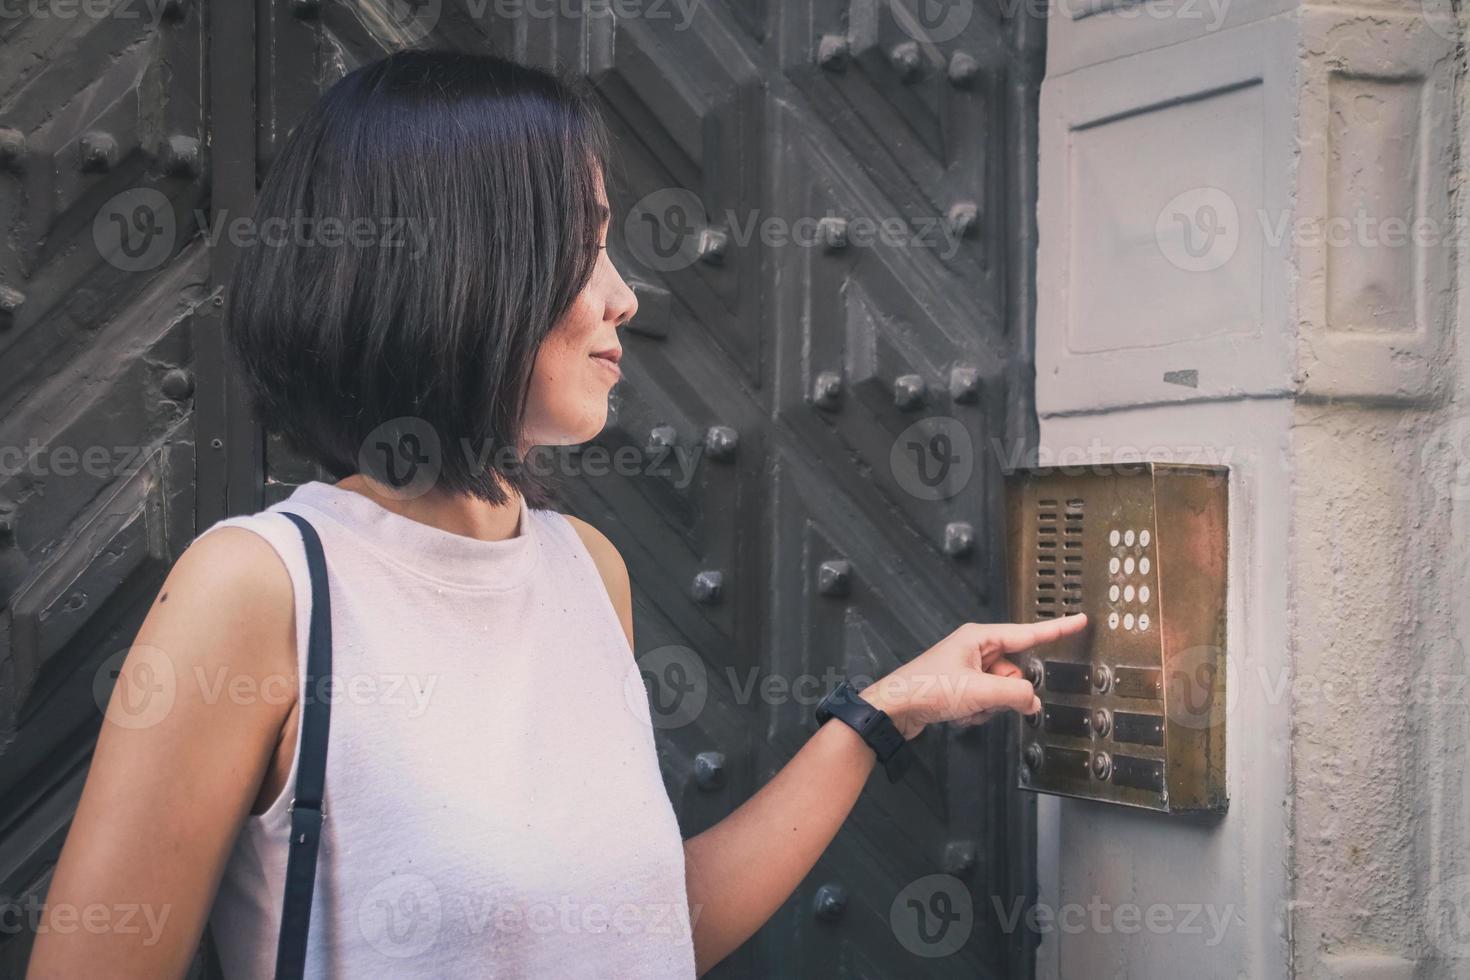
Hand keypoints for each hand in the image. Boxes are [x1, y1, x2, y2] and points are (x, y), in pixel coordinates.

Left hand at [859, 613, 1087, 738]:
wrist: (894, 709)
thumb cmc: (926, 688)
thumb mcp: (979, 692)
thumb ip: (1015, 695)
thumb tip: (1034, 701)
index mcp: (980, 637)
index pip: (1028, 633)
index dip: (1057, 629)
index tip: (1080, 620)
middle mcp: (975, 649)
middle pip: (1014, 672)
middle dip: (1005, 692)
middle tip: (982, 698)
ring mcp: (968, 669)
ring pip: (1002, 690)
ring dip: (989, 705)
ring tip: (964, 706)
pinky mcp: (961, 688)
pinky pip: (987, 702)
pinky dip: (978, 712)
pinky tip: (958, 714)